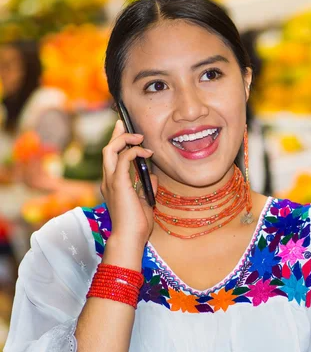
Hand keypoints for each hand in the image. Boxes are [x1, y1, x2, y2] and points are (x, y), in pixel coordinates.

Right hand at [101, 120, 156, 250]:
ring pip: (110, 150)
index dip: (118, 144)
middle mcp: (108, 181)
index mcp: (113, 185)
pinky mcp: (118, 183)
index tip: (129, 135)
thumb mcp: (145, 201)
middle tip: (124, 124)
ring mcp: (111, 181)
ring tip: (139, 136)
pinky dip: (134, 151)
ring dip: (124, 139)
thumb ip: (147, 187)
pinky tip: (146, 152)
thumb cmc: (137, 224)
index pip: (112, 159)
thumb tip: (153, 176)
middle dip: (116, 135)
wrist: (130, 237)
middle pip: (107, 150)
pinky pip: (123, 158)